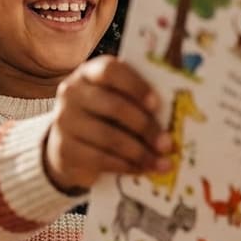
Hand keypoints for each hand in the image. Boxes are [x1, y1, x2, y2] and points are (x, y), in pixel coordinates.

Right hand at [43, 56, 171, 192]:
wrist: (69, 145)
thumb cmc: (104, 117)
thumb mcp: (117, 101)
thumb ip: (137, 101)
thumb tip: (175, 116)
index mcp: (90, 73)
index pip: (110, 71)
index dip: (135, 87)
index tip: (157, 104)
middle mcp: (71, 92)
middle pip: (113, 106)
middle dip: (145, 127)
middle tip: (167, 143)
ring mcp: (64, 121)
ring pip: (109, 137)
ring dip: (140, 152)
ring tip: (161, 162)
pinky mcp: (64, 149)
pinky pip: (100, 159)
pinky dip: (126, 166)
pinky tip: (142, 169)